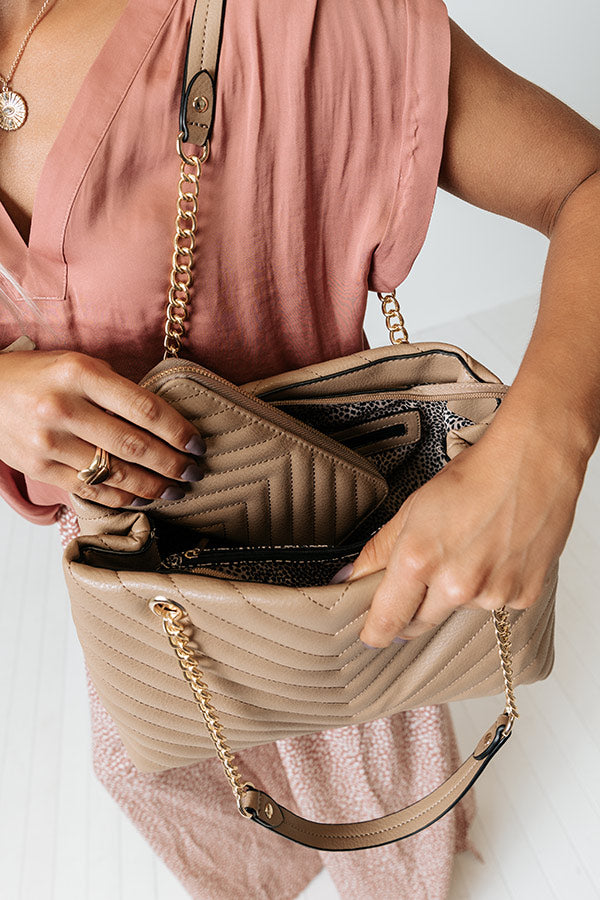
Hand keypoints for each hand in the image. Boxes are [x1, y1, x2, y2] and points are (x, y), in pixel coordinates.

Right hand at [0, 350, 206, 507]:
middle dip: (171, 464)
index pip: (144, 408)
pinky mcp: (39, 468)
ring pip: (114, 473)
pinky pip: (90, 489)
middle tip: (193, 472)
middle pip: (134, 446)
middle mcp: (64, 408)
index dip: (177, 430)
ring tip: (174, 491)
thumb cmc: (38, 375)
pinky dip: (121, 498)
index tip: (197, 443)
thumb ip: (116, 389)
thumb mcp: (78, 365)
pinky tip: (141, 499)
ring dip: (152, 487)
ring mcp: (49, 441)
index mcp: (81, 374)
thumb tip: (163, 419)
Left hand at [338, 427, 584, 647]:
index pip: (386, 623)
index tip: (371, 633)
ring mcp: (492, 594)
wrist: (532, 463)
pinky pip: (493, 604)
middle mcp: (456, 585)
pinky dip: (489, 586)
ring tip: (468, 549)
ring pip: (458, 611)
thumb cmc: (474, 477)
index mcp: (420, 561)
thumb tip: (350, 577)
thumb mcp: (412, 509)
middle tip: (423, 572)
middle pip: (419, 624)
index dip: (374, 631)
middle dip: (412, 607)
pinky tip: (494, 553)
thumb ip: (377, 551)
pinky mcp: (522, 596)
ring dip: (455, 593)